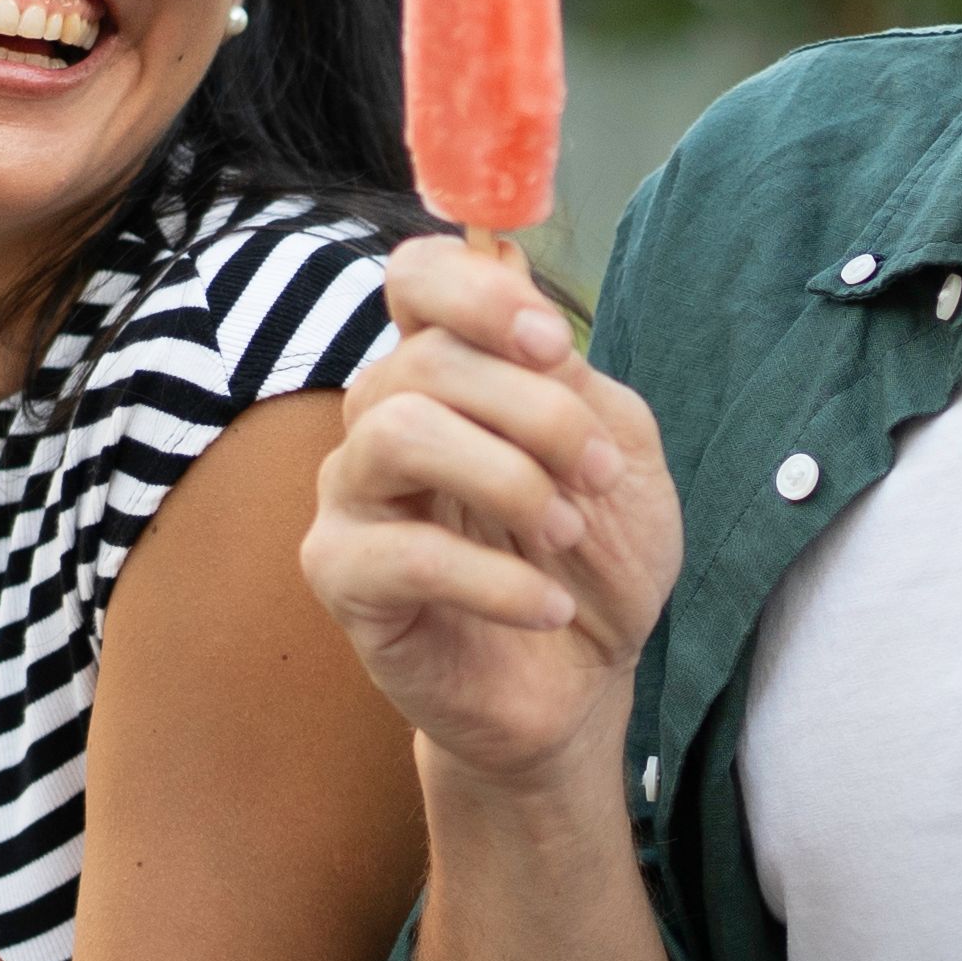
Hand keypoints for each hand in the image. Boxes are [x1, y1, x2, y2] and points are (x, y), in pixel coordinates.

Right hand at [301, 233, 682, 789]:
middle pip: (424, 359)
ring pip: (399, 433)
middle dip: (534, 412)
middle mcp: (384, 420)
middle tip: (596, 475)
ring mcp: (353, 496)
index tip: (549, 343)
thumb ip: (571, 381)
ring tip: (566, 535)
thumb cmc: (594, 561)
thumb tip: (526, 315)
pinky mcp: (343, 577)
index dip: (477, 292)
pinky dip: (499, 581)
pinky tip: (548, 607)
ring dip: (509, 480)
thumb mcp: (618, 454)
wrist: (583, 682)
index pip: (415, 278)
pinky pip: (406, 553)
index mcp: (448, 374)